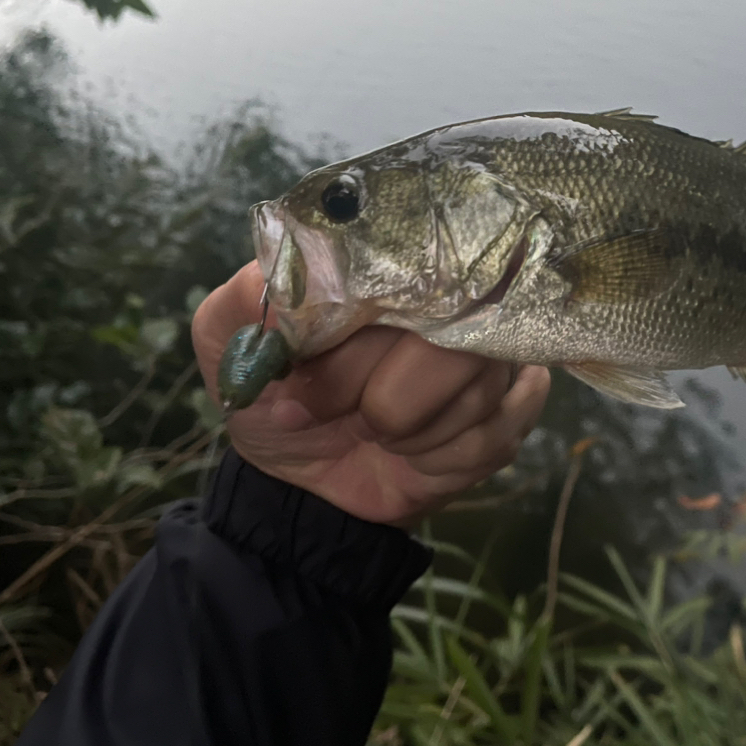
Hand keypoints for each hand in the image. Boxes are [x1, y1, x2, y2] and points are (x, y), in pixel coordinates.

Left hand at [191, 261, 549, 526]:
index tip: (304, 372)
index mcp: (391, 265)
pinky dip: (442, 458)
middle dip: (377, 399)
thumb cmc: (276, 395)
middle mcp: (458, 292)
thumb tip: (294, 270)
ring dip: (408, 432)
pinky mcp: (516, 406)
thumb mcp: (228, 344)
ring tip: (377, 430)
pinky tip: (418, 452)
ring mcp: (495, 347)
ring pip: (475, 392)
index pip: (406, 278)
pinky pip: (495, 435)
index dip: (355, 342)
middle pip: (449, 342)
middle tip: (331, 411)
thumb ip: (245, 300)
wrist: (304, 480)